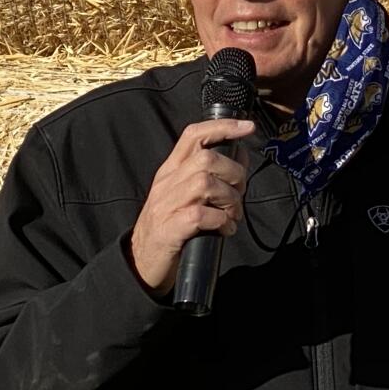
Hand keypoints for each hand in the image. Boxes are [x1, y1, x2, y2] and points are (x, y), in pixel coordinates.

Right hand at [129, 118, 254, 295]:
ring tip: (233, 216)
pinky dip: (222, 221)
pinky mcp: (170, 229)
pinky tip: (226, 230)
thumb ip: (210, 175)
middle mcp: (167, 183)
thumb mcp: (186, 195)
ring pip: (205, 184)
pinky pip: (201, 215)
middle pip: (206, 159)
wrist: (141, 262)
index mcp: (171, 171)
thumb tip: (241, 157)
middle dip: (234, 174)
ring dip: (230, 200)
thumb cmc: (170, 228)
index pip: (194, 135)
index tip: (247, 127)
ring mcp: (166, 205)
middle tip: (239, 195)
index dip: (223, 127)